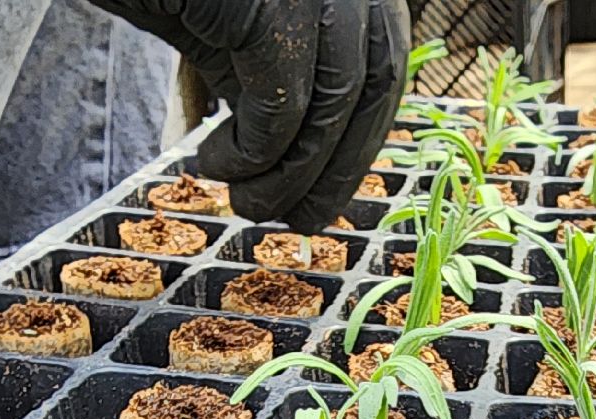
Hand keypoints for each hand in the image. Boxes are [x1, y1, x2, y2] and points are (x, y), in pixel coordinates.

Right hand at [90, 0, 409, 232]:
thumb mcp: (237, 37)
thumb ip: (279, 81)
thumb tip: (307, 166)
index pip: (382, 69)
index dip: (359, 141)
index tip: (326, 194)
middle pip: (372, 86)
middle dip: (338, 167)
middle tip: (295, 220)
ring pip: (332, 103)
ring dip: (289, 175)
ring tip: (244, 203)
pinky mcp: (271, 3)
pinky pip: (281, 106)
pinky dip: (251, 156)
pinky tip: (212, 166)